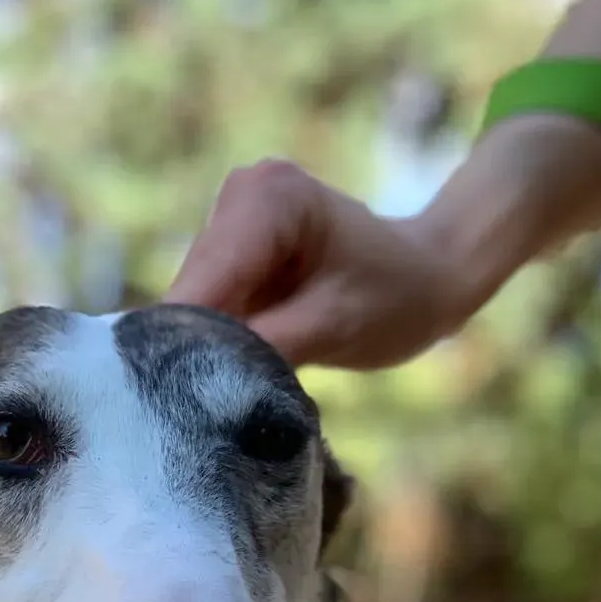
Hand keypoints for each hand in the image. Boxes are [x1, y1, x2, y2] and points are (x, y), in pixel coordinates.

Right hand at [164, 159, 488, 370]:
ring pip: (194, 301)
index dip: (185, 339)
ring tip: (227, 390)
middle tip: (203, 408)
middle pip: (192, 289)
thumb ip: (264, 348)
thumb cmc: (396, 298)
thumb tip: (195, 378)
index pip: (206, 278)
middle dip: (194, 344)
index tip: (175, 398)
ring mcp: (231, 218)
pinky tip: (236, 366)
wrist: (425, 278)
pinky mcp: (230, 249)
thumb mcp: (334, 328)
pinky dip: (217, 337)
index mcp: (270, 197)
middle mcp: (241, 193)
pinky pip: (207, 304)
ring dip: (204, 344)